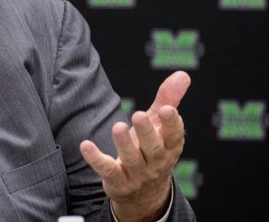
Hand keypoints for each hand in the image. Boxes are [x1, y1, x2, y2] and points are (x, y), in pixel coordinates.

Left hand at [79, 71, 190, 221]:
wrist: (144, 194)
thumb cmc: (152, 150)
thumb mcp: (160, 126)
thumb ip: (169, 100)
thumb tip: (182, 74)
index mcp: (170, 148)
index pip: (174, 136)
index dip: (172, 124)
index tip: (167, 109)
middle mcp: (156, 162)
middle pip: (153, 148)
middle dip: (147, 132)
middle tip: (139, 115)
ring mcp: (137, 174)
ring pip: (131, 159)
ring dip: (124, 143)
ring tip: (118, 126)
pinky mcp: (117, 181)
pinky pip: (107, 170)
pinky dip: (96, 158)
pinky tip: (85, 145)